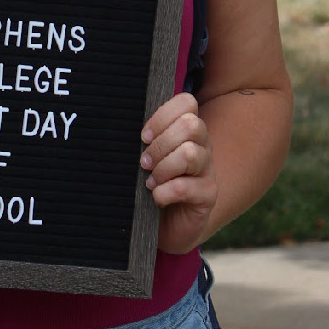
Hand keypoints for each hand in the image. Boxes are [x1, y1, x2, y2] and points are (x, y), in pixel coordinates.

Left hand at [139, 93, 217, 254]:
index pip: (186, 102)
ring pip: (190, 153)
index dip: (162, 116)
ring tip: (150, 181)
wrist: (167, 226)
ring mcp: (208, 170)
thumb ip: (144, 138)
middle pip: (190, 124)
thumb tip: (120, 122)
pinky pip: (184, 187)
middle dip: (160, 144)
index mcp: (188, 130)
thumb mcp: (148, 157)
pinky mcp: (208, 195)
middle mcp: (203, 145)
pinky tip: (157, 198)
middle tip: (144, 162)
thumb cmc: (153, 184)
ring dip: (163, 168)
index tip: (143, 136)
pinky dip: (163, 192)